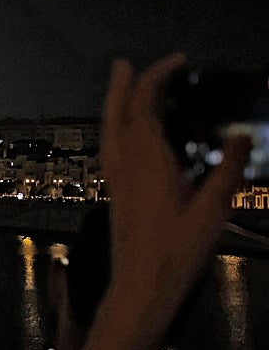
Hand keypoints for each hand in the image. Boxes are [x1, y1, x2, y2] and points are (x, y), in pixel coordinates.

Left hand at [101, 54, 250, 331]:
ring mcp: (116, 179)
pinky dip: (117, 127)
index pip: (144, 109)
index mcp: (147, 163)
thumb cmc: (177, 253)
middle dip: (122, 86)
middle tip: (124, 62)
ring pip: (109, 130)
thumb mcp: (213, 213)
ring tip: (122, 86)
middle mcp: (124, 165)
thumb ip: (227, 172)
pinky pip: (110, 147)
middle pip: (117, 114)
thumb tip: (239, 135)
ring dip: (115, 105)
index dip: (156, 79)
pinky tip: (127, 133)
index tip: (179, 61)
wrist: (139, 288)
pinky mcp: (115, 193)